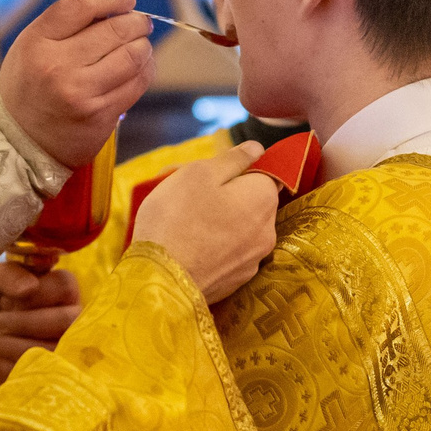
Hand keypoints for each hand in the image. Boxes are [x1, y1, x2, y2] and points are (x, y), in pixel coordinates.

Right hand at [0, 0, 154, 170]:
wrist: (21, 143)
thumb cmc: (29, 86)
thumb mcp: (34, 45)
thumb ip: (69, 17)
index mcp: (37, 42)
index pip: (82, 5)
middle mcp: (58, 67)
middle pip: (114, 29)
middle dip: (136, 21)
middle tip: (140, 21)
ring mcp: (82, 93)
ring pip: (133, 55)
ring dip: (143, 44)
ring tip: (139, 43)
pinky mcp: (101, 115)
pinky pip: (138, 82)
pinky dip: (146, 68)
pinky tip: (140, 64)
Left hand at [0, 261, 79, 394]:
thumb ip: (9, 275)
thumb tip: (30, 287)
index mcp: (60, 289)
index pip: (66, 286)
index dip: (35, 294)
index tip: (6, 299)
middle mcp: (71, 318)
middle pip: (68, 320)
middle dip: (26, 321)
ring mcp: (64, 348)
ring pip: (56, 349)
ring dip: (16, 344)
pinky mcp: (51, 373)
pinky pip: (43, 373)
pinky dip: (13, 365)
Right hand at [132, 142, 277, 302]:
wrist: (162, 280)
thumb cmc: (177, 218)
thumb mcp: (199, 173)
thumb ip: (233, 159)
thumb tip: (258, 148)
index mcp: (263, 198)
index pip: (262, 174)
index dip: (234, 172)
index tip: (207, 177)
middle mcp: (269, 230)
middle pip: (250, 202)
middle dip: (225, 197)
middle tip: (188, 198)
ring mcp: (254, 260)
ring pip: (240, 229)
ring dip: (220, 222)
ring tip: (184, 225)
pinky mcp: (238, 281)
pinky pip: (230, 254)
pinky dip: (215, 247)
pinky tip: (190, 249)